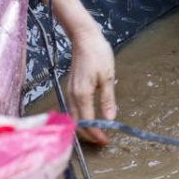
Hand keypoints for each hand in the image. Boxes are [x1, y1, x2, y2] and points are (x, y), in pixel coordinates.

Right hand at [65, 22, 116, 145]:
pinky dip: (80, 119)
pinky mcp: (70, 89)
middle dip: (89, 135)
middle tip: (102, 140)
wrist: (84, 37)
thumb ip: (107, 99)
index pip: (87, 122)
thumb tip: (109, 119)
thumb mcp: (107, 77)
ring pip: (73, 118)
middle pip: (77, 124)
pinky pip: (72, 110)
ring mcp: (69, 92)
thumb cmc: (98, 53)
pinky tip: (89, 119)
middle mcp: (72, 96)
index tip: (106, 140)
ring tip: (97, 132)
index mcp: (82, 94)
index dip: (96, 134)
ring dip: (84, 128)